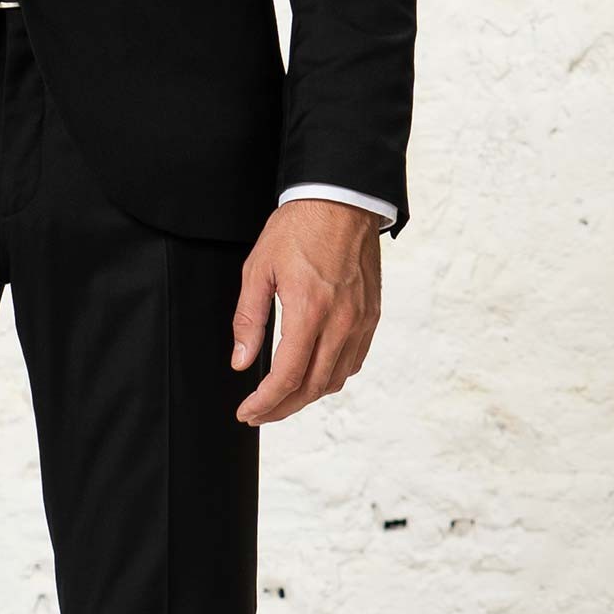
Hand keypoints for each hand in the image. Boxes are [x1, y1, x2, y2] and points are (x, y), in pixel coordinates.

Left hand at [230, 197, 381, 424]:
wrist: (342, 200)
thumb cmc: (298, 228)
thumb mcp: (258, 269)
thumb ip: (249, 319)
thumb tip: (242, 362)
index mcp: (309, 311)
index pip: (287, 377)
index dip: (265, 402)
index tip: (247, 411)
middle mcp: (341, 322)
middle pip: (313, 387)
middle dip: (282, 408)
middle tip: (259, 414)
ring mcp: (361, 321)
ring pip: (336, 379)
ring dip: (307, 396)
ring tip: (282, 398)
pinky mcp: (372, 315)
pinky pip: (354, 360)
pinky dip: (332, 376)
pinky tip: (313, 374)